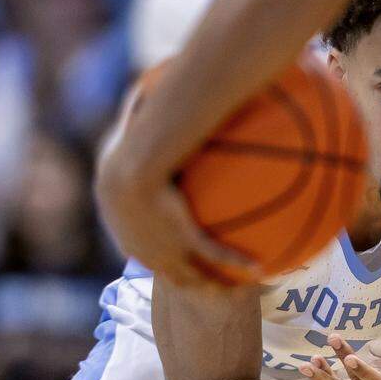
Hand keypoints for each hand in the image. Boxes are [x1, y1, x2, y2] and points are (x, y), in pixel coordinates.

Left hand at [95, 90, 258, 287]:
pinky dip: (236, 265)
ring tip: (229, 291)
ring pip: (189, 275)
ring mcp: (162, 246)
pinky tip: (258, 270)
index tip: (167, 253)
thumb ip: (135, 115)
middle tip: (199, 283)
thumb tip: (142, 88)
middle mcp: (139, 244)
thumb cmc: (128, 142)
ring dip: (212, 285)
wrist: (133, 168)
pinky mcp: (185, 242)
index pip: (138, 246)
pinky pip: (215, 256)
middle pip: (165, 270)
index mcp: (122, 223)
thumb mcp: (127, 128)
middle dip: (184, 279)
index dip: (154, 253)